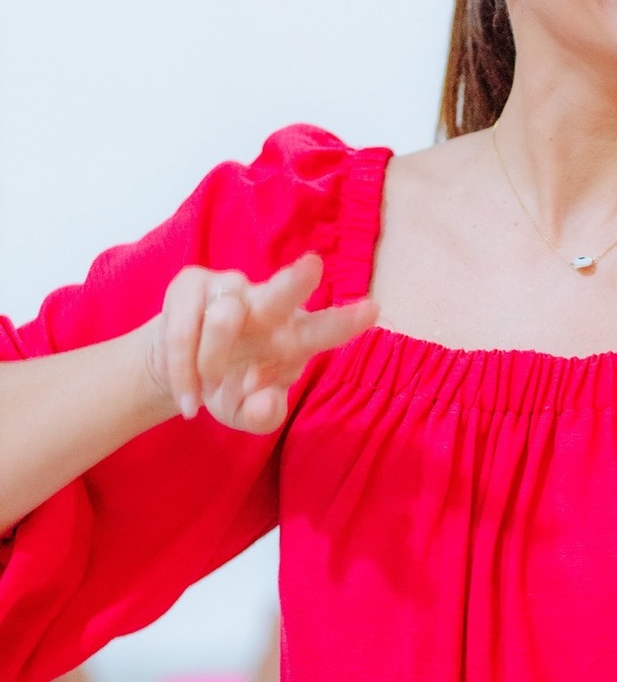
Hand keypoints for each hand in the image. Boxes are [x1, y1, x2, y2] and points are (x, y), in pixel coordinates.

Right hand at [145, 253, 377, 432]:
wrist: (178, 370)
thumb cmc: (229, 387)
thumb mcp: (244, 412)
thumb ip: (260, 415)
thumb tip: (267, 403)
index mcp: (293, 335)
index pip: (323, 329)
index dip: (346, 321)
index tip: (374, 309)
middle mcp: (267, 305)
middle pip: (281, 292)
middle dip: (296, 281)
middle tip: (314, 265)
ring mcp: (229, 289)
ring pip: (223, 319)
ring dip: (210, 363)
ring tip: (204, 393)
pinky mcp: (192, 284)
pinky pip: (183, 329)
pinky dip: (181, 369)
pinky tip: (187, 396)